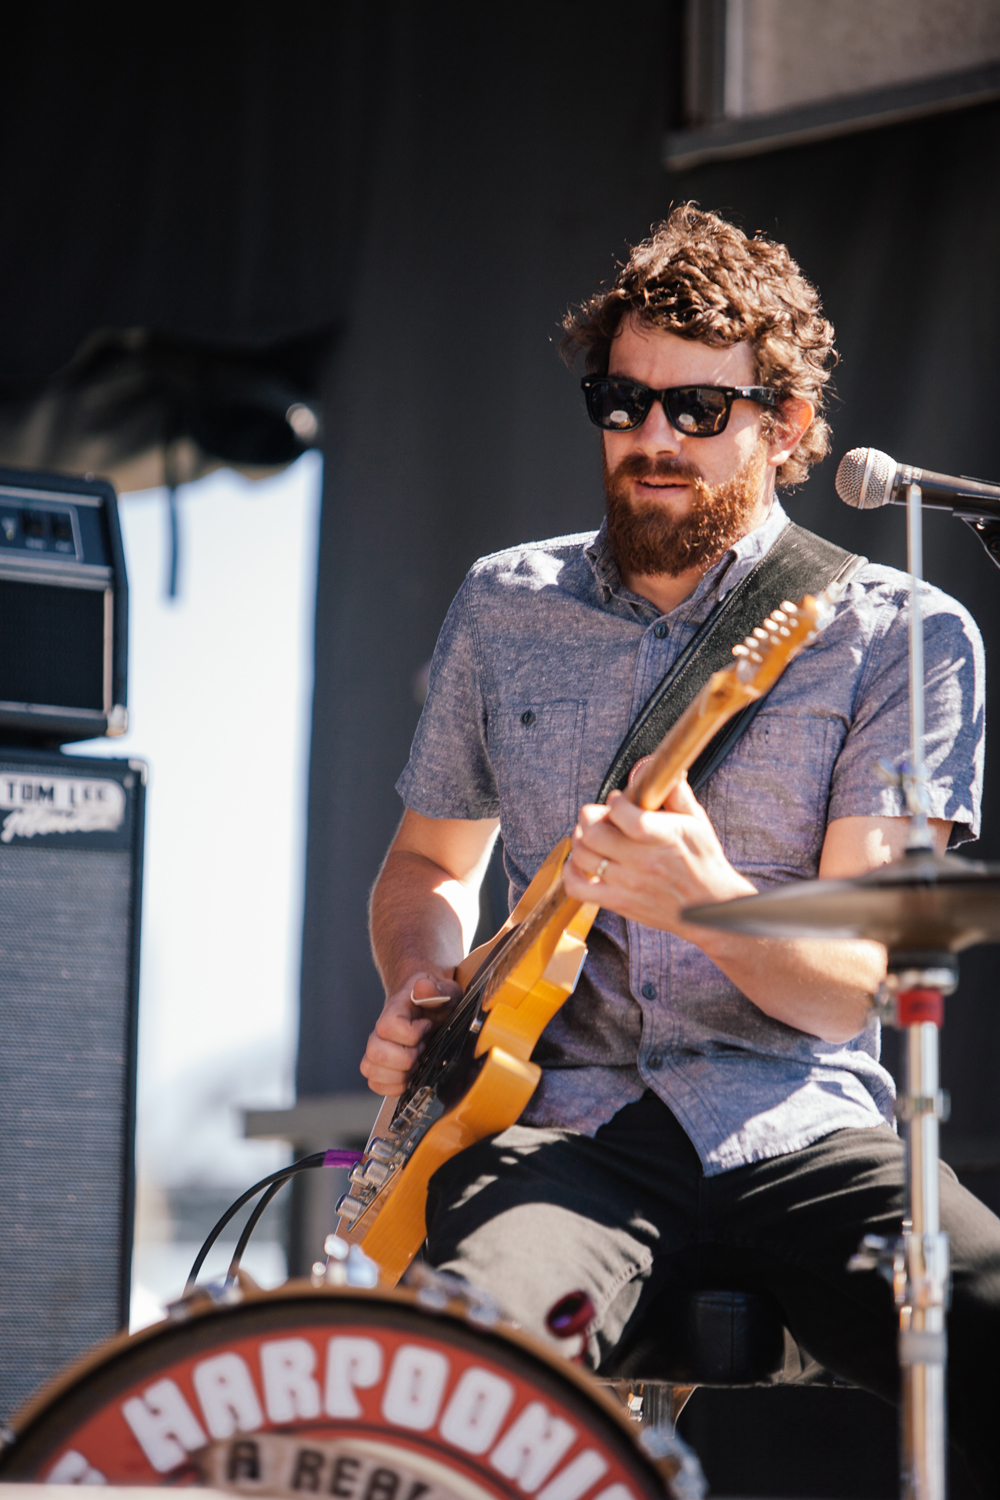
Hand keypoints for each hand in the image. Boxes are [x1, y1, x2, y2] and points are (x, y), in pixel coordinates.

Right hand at [360, 971, 461, 1095]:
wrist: (427, 1005)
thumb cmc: (436, 1000)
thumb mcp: (446, 991)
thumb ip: (437, 989)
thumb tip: (423, 989)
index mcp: (395, 1010)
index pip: (388, 1027)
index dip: (412, 1033)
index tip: (427, 1026)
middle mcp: (380, 1031)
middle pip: (375, 1052)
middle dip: (406, 1058)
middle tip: (421, 1048)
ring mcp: (378, 1049)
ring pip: (370, 1070)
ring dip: (399, 1074)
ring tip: (415, 1062)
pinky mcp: (381, 1066)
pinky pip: (375, 1084)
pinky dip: (394, 1086)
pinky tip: (410, 1075)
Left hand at [562, 777, 754, 935]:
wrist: (710, 907)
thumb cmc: (703, 862)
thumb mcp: (696, 822)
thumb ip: (674, 792)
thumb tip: (654, 766)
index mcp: (662, 837)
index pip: (622, 813)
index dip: (614, 802)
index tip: (619, 800)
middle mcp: (641, 861)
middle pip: (593, 832)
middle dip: (590, 816)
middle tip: (600, 815)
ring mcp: (627, 884)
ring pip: (582, 855)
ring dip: (581, 839)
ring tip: (592, 835)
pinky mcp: (618, 902)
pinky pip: (578, 887)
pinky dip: (571, 871)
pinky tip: (581, 861)